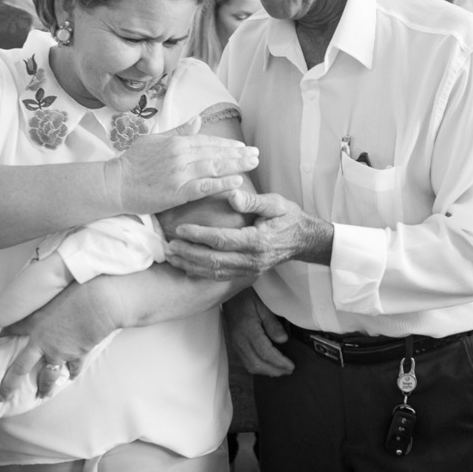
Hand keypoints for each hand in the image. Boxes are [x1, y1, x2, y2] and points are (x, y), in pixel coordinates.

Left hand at [0, 281, 120, 399]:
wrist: (99, 301)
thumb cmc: (77, 289)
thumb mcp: (52, 291)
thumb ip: (41, 299)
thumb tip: (39, 296)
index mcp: (33, 322)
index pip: (8, 331)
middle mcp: (41, 341)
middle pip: (20, 368)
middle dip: (9, 385)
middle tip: (3, 397)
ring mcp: (58, 351)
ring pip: (47, 375)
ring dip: (44, 386)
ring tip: (42, 395)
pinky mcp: (76, 354)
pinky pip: (73, 368)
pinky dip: (72, 372)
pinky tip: (71, 377)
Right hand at [107, 116, 258, 213]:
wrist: (115, 183)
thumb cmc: (131, 162)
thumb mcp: (154, 140)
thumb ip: (178, 131)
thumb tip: (197, 120)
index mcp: (176, 142)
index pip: (207, 141)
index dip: (227, 144)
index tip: (243, 147)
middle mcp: (181, 155)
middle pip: (216, 153)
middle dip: (239, 154)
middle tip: (257, 155)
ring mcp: (180, 174)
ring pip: (215, 167)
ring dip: (237, 165)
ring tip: (253, 164)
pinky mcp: (178, 192)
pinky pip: (205, 187)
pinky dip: (222, 183)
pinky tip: (237, 181)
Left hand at [164, 190, 329, 279]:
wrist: (303, 240)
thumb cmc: (288, 217)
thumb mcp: (275, 203)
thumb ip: (253, 200)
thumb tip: (232, 195)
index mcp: (258, 241)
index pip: (222, 240)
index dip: (199, 235)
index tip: (180, 229)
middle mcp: (252, 260)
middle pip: (213, 260)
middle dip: (188, 254)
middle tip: (168, 246)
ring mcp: (249, 270)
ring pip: (214, 272)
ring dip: (190, 265)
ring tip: (171, 257)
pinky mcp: (246, 273)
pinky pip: (220, 277)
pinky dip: (200, 273)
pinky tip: (186, 266)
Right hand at [224, 288, 293, 375]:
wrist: (228, 293)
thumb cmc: (246, 296)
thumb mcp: (262, 306)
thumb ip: (272, 324)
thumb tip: (283, 340)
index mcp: (248, 329)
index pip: (265, 352)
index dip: (279, 362)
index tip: (291, 366)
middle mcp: (239, 340)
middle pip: (257, 363)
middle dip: (274, 370)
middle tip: (289, 371)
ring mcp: (235, 344)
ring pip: (250, 366)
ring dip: (266, 371)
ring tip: (280, 371)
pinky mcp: (234, 344)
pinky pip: (245, 362)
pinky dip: (258, 367)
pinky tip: (267, 366)